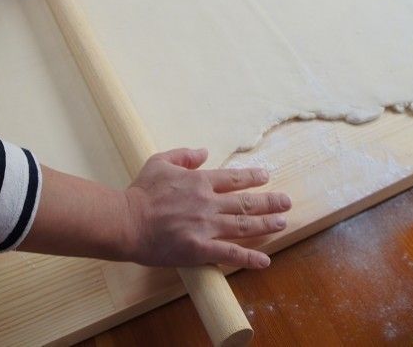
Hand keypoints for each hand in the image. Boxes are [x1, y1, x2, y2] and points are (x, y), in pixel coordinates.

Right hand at [124, 148, 291, 268]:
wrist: (126, 221)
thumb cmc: (140, 192)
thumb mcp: (159, 162)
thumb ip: (183, 155)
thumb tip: (204, 152)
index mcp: (198, 181)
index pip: (233, 178)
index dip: (252, 177)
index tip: (266, 176)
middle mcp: (207, 203)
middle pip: (245, 202)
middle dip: (269, 201)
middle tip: (286, 202)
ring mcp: (206, 227)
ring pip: (243, 225)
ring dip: (265, 224)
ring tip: (282, 223)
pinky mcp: (200, 249)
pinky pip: (230, 254)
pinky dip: (249, 257)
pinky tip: (265, 260)